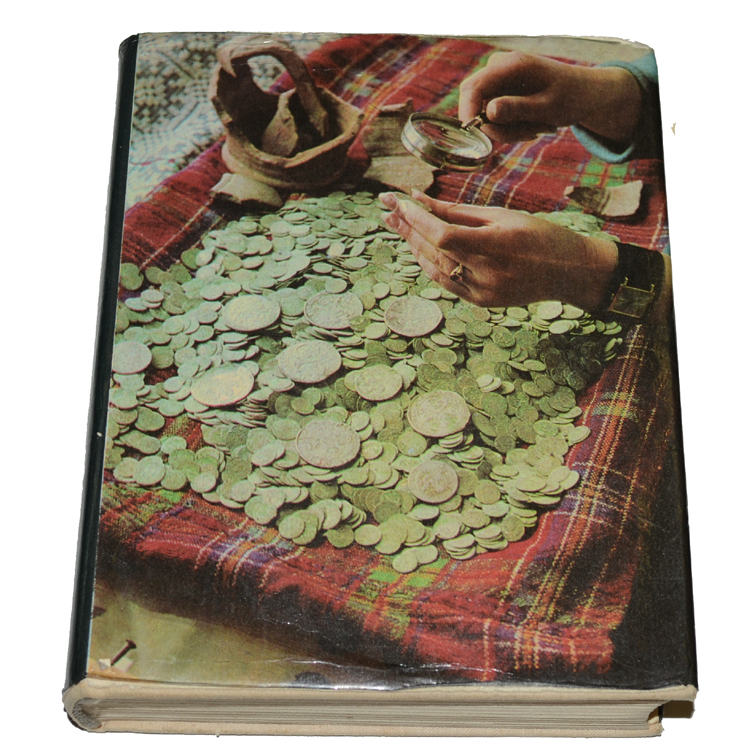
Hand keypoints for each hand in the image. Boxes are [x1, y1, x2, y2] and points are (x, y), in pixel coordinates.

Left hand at [379, 191, 617, 310]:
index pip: (444, 235)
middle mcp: (488, 273)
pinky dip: (428, 264)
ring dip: (413, 245)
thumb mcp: (500, 215)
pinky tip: (416, 248)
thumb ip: (457, 210)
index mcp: (498, 245)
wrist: (568, 272)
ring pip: (435, 268)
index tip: (400, 202)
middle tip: (387, 209)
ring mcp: (483, 292)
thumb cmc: (538, 235)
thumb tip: (420, 199)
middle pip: (434, 251)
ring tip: (396, 223)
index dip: (418, 220)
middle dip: (407, 227)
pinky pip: (445, 282)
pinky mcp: (481, 302)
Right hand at [459, 51, 641, 145]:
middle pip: (476, 104)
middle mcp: (499, 69)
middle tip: (530, 135)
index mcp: (510, 65)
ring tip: (538, 128)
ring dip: (509, 131)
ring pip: (485, 117)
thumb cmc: (570, 97)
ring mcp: (497, 82)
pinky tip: (533, 125)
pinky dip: (511, 129)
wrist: (584, 93)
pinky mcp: (499, 94)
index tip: (476, 137)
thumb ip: (517, 109)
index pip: (472, 88)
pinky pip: (493, 120)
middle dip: (497, 128)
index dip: (468, 113)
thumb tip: (488, 112)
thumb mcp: (547, 107)